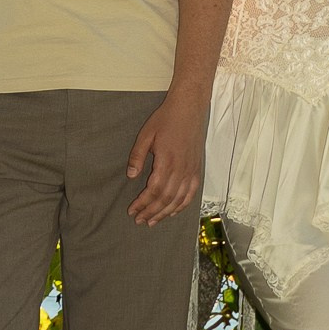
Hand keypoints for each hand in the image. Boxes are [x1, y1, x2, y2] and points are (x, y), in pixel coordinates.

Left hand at [126, 89, 206, 225]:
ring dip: (165, 213)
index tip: (132, 211)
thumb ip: (137, 156)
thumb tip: (131, 176)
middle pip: (166, 199)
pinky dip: (182, 205)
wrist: (189, 108)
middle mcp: (181, 169)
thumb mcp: (146, 134)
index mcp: (167, 161)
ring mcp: (191, 170)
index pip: (154, 190)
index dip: (143, 203)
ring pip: (179, 199)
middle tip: (140, 220)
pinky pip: (191, 193)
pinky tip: (173, 211)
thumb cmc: (166, 119)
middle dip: (151, 212)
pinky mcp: (197, 169)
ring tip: (153, 221)